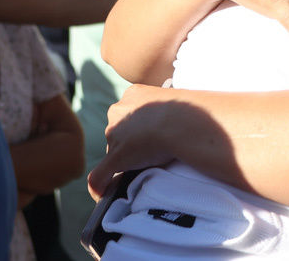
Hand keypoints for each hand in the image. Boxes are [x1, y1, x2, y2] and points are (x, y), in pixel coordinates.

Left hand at [88, 85, 178, 199]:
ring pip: (114, 150)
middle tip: (154, 147)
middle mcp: (119, 111)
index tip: (157, 131)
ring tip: (147, 164)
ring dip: (125, 157)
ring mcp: (115, 135)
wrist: (183, 122)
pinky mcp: (115, 158)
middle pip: (120, 131)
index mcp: (133, 94)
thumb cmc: (187, 111)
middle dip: (131, 140)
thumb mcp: (176, 101)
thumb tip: (172, 120)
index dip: (141, 124)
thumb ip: (168, 108)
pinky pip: (100, 176)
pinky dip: (100, 185)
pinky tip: (103, 193)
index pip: (130, 113)